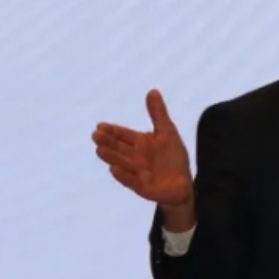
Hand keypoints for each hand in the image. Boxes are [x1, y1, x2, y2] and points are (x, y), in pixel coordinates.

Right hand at [93, 90, 193, 223]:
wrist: (183, 184)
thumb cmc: (173, 158)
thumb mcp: (167, 132)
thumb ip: (158, 114)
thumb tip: (152, 90)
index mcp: (139, 144)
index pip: (122, 135)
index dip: (112, 131)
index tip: (99, 125)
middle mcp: (134, 158)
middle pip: (119, 149)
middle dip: (107, 142)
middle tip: (95, 135)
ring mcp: (137, 173)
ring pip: (122, 163)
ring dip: (111, 157)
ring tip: (99, 150)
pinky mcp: (144, 188)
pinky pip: (132, 182)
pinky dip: (123, 176)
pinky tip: (113, 169)